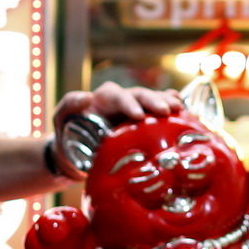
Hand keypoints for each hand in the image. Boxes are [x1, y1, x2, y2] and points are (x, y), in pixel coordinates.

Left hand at [47, 85, 182, 179]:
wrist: (75, 153)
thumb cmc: (68, 134)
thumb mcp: (60, 119)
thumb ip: (68, 105)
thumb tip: (86, 97)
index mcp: (104, 98)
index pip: (118, 95)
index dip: (129, 103)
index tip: (139, 116)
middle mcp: (123, 101)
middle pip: (141, 95)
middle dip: (154, 101)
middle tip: (167, 111)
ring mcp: (136, 112)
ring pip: (154, 100)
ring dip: (169, 103)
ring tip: (181, 110)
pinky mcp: (146, 124)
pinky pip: (162, 113)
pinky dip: (175, 110)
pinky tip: (188, 114)